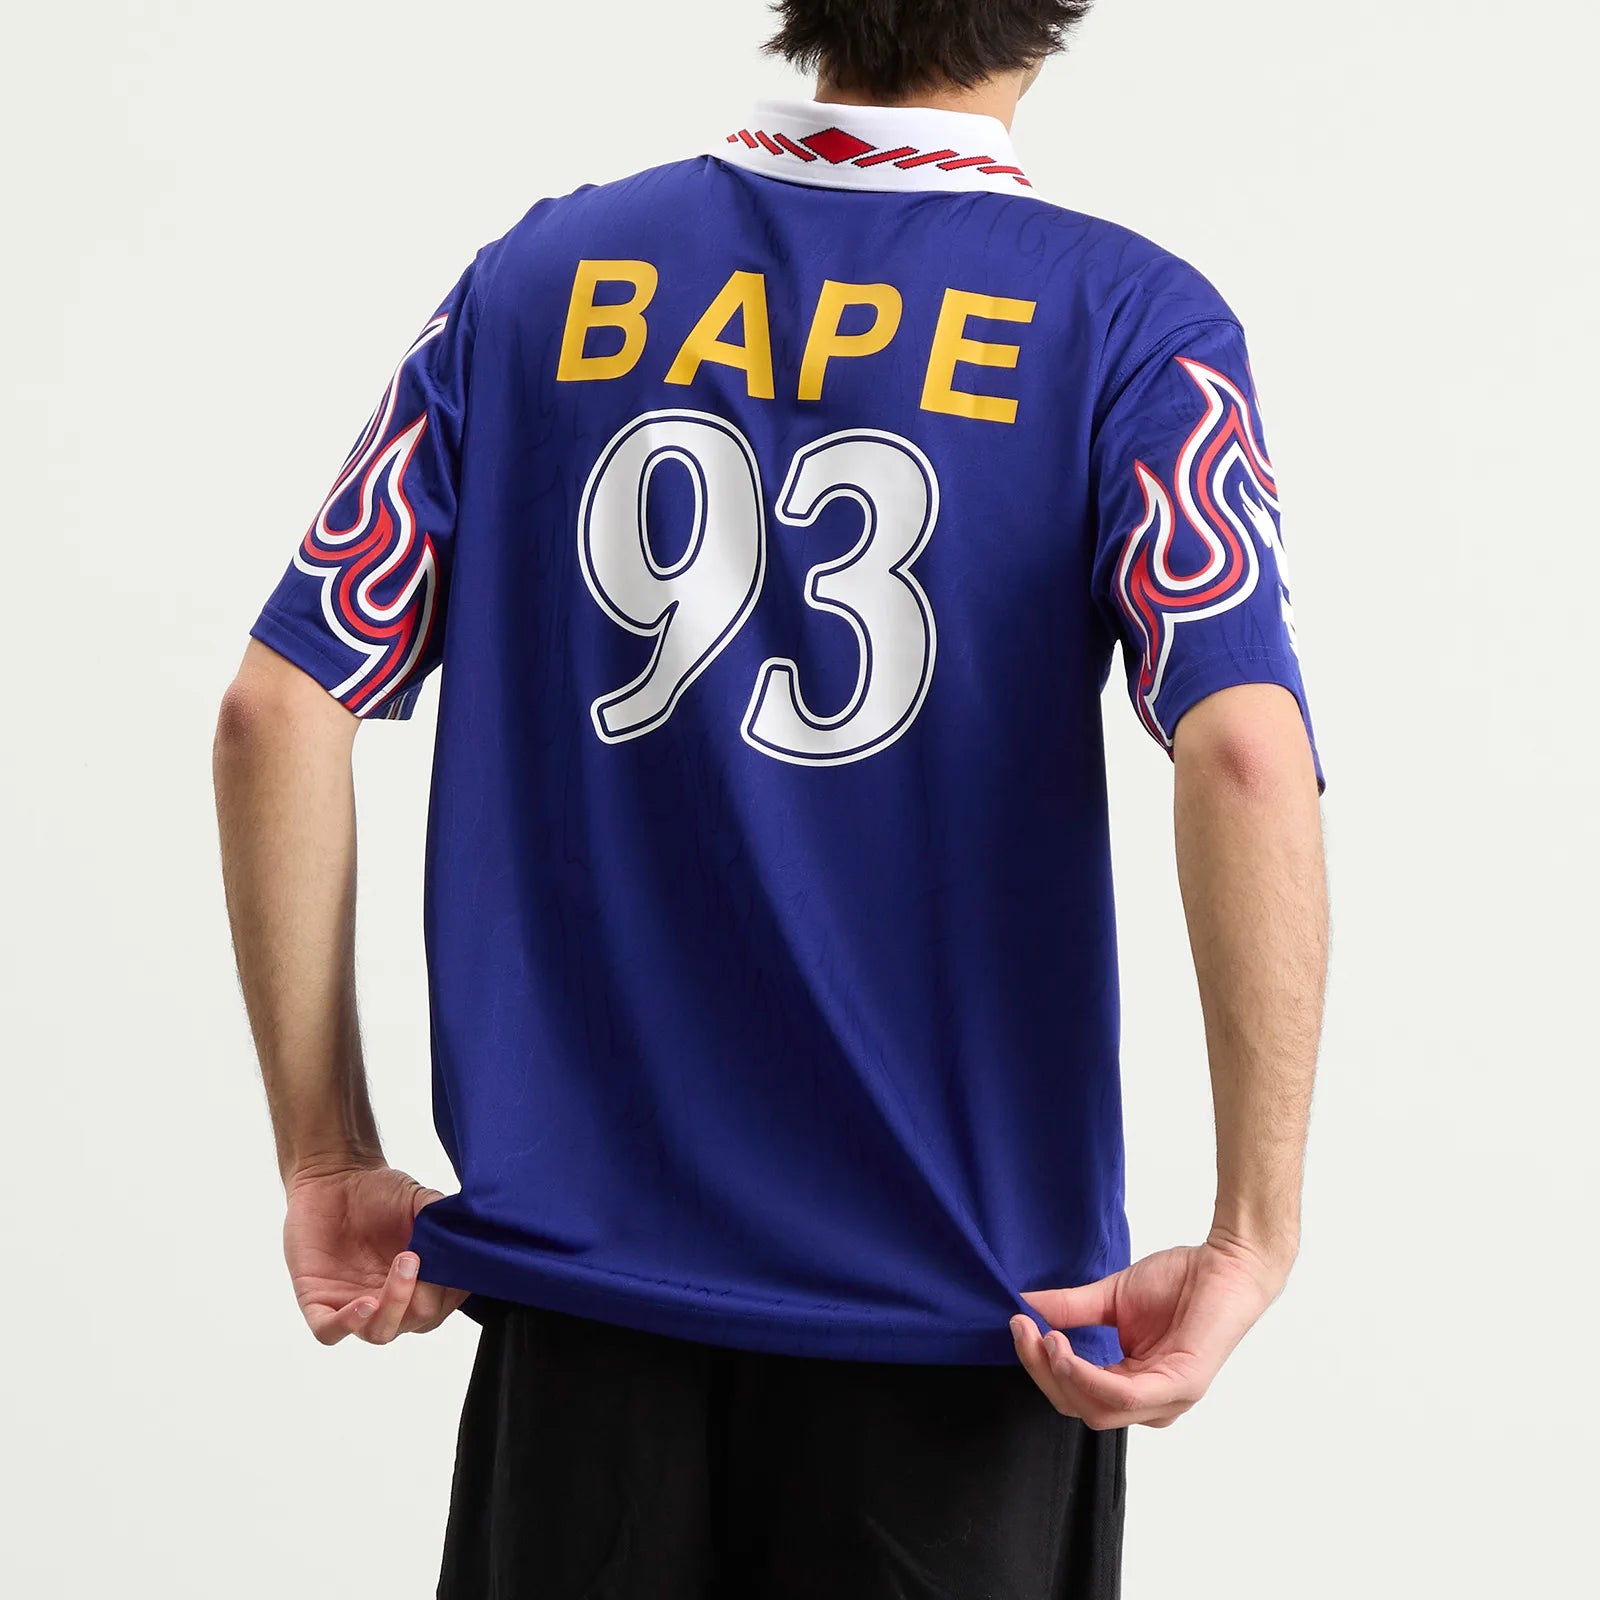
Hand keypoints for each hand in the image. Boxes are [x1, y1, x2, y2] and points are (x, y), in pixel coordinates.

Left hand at [283, 1163, 466, 1344]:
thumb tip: (471, 1239)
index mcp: (418, 1281)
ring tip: (401, 1271)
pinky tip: (363, 1303)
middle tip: (417, 1257)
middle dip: (423, 1295)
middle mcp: (390, 1298)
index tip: (451, 1265)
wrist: (333, 1178)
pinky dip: (348, 1324)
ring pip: (379, 1331)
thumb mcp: (421, 1199)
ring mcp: (354, 1303)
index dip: (450, 1291)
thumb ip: (445, 1221)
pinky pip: (330, 1331)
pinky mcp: (319, 1302)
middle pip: (416, 1321)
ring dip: (394, 1308)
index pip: (443, 1304)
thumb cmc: (378, 1191)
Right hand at [1010, 1234, 1289, 1429]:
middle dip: (1042, 1371)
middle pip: (1079, 1407)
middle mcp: (1150, 1404)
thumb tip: (1022, 1306)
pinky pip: (1123, 1396)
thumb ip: (1069, 1309)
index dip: (1040, 1365)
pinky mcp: (1181, 1387)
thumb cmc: (1179, 1281)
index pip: (1075, 1394)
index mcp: (1133, 1387)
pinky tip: (1064, 1350)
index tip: (1017, 1325)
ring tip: (1043, 1338)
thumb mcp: (1111, 1297)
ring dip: (1061, 1376)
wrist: (1227, 1263)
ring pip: (1097, 1409)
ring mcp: (1168, 1400)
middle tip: (1023, 1331)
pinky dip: (1086, 1376)